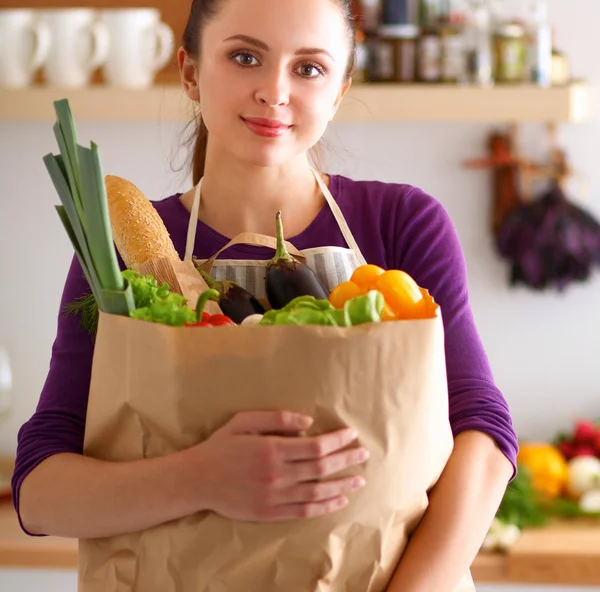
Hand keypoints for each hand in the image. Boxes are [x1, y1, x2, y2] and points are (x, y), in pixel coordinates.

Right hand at [193, 410, 368, 521]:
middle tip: (363, 455)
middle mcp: (277, 475)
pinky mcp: (270, 513)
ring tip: (359, 480)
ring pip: (318, 492)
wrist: (197, 480)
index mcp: (272, 449)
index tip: (351, 435)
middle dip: (346, 460)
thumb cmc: (221, 446)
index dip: (337, 440)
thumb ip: (277, 418)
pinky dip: (325, 506)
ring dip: (342, 485)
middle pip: (322, 468)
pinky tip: (339, 500)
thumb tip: (309, 422)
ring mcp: (274, 497)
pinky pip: (304, 511)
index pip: (315, 446)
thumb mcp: (244, 421)